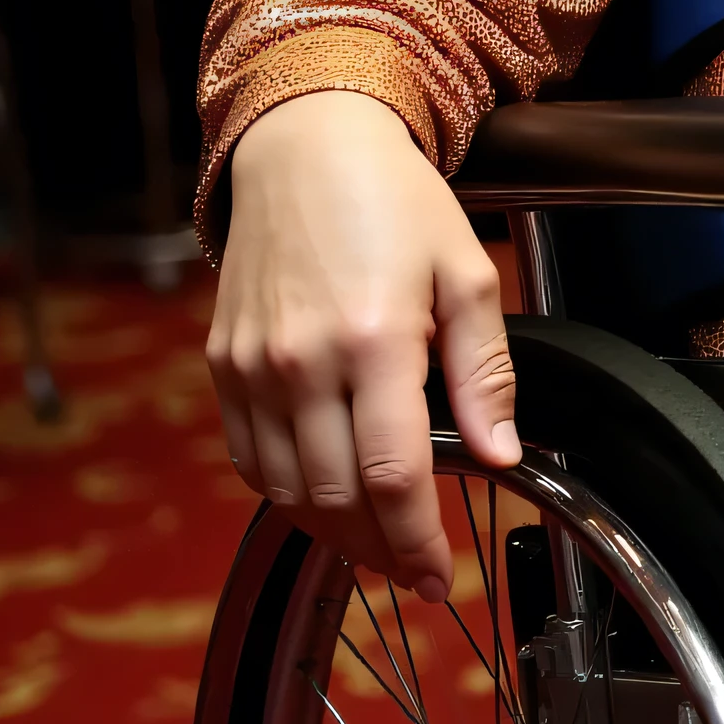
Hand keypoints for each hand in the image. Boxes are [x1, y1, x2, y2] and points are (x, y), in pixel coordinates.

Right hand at [207, 90, 519, 598]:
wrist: (305, 149)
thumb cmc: (394, 204)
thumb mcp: (466, 274)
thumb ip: (486, 372)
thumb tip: (500, 456)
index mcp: (374, 339)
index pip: (394, 475)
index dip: (417, 540)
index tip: (440, 574)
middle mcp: (301, 362)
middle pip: (335, 498)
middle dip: (379, 552)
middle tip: (414, 574)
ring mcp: (253, 367)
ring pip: (285, 491)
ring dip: (332, 534)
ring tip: (378, 547)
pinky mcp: (223, 365)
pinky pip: (249, 458)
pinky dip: (287, 493)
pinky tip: (327, 497)